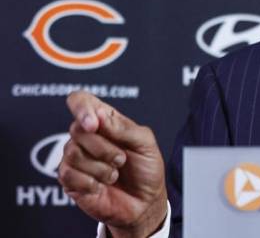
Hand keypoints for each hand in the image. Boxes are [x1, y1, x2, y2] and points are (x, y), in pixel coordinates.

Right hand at [59, 91, 167, 237]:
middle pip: (77, 129)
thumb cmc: (146, 169)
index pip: (81, 100)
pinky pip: (69, 174)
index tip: (93, 123)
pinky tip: (101, 186)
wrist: (145, 203)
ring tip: (115, 174)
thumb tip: (99, 116)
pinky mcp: (69, 179)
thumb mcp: (145, 144)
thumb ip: (124, 128)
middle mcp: (86, 136)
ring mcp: (75, 157)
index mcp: (105, 121)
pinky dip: (92, 182)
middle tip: (121, 159)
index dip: (82, 107)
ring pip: (74, 153)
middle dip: (104, 148)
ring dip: (102, 167)